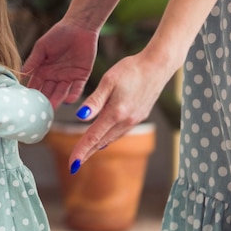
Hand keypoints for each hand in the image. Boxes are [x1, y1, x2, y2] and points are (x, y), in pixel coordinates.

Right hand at [23, 20, 98, 107]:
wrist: (79, 26)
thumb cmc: (58, 34)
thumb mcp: (42, 47)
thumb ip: (33, 61)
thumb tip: (21, 74)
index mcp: (43, 70)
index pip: (36, 85)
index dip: (32, 93)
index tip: (26, 104)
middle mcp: (55, 76)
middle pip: (48, 91)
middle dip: (44, 101)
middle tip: (39, 112)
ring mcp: (68, 77)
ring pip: (61, 92)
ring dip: (57, 100)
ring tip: (52, 109)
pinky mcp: (81, 76)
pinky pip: (77, 88)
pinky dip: (73, 94)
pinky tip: (69, 100)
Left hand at [68, 52, 170, 170]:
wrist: (158, 65)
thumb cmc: (130, 70)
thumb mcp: (108, 81)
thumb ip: (94, 101)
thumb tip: (80, 116)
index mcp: (115, 113)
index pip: (93, 137)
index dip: (81, 151)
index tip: (72, 165)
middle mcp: (126, 121)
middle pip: (101, 142)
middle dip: (87, 153)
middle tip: (74, 165)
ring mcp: (134, 120)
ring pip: (111, 138)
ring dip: (97, 147)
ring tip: (85, 153)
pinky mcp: (139, 116)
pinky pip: (120, 132)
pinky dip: (108, 138)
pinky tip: (103, 139)